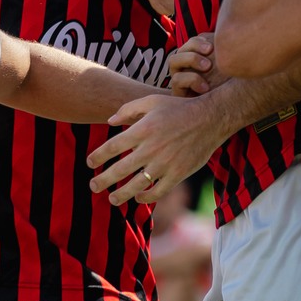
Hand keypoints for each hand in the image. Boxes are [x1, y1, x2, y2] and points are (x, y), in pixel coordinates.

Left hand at [87, 92, 226, 205]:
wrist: (211, 118)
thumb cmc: (179, 108)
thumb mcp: (152, 101)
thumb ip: (128, 110)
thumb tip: (110, 122)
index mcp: (142, 130)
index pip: (112, 147)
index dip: (97, 157)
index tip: (89, 162)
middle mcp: (151, 148)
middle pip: (119, 170)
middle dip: (102, 180)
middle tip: (93, 186)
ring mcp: (165, 163)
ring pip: (136, 186)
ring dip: (120, 195)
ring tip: (111, 199)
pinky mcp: (178, 174)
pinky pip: (157, 192)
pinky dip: (145, 197)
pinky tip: (138, 197)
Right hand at [167, 34, 223, 95]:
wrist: (229, 112)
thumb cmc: (229, 85)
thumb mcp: (227, 66)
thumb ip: (223, 52)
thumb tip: (222, 36)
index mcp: (197, 57)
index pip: (191, 42)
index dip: (198, 40)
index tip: (213, 46)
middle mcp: (186, 66)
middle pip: (180, 48)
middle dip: (194, 48)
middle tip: (210, 53)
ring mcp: (180, 79)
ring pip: (173, 60)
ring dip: (190, 59)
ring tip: (208, 67)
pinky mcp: (178, 94)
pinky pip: (177, 80)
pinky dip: (191, 79)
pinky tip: (206, 87)